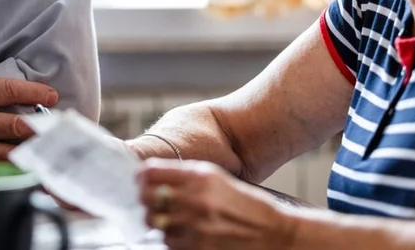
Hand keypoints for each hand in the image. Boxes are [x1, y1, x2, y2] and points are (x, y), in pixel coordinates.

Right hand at [0, 67, 58, 162]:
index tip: (50, 95)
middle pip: (15, 125)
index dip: (33, 93)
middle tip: (52, 126)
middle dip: (38, 126)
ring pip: (6, 151)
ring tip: (40, 147)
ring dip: (25, 149)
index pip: (9, 91)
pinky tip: (14, 163)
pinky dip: (3, 164)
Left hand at [139, 159, 297, 249]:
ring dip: (159, 221)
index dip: (142, 177)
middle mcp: (194, 199)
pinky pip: (168, 242)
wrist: (272, 232)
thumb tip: (151, 175)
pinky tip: (185, 233)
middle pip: (147, 198)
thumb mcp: (216, 179)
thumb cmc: (245, 204)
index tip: (142, 181)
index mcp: (199, 177)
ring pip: (154, 222)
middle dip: (146, 200)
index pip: (150, 172)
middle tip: (152, 202)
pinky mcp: (197, 247)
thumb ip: (185, 175)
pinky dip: (172, 239)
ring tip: (173, 219)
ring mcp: (194, 225)